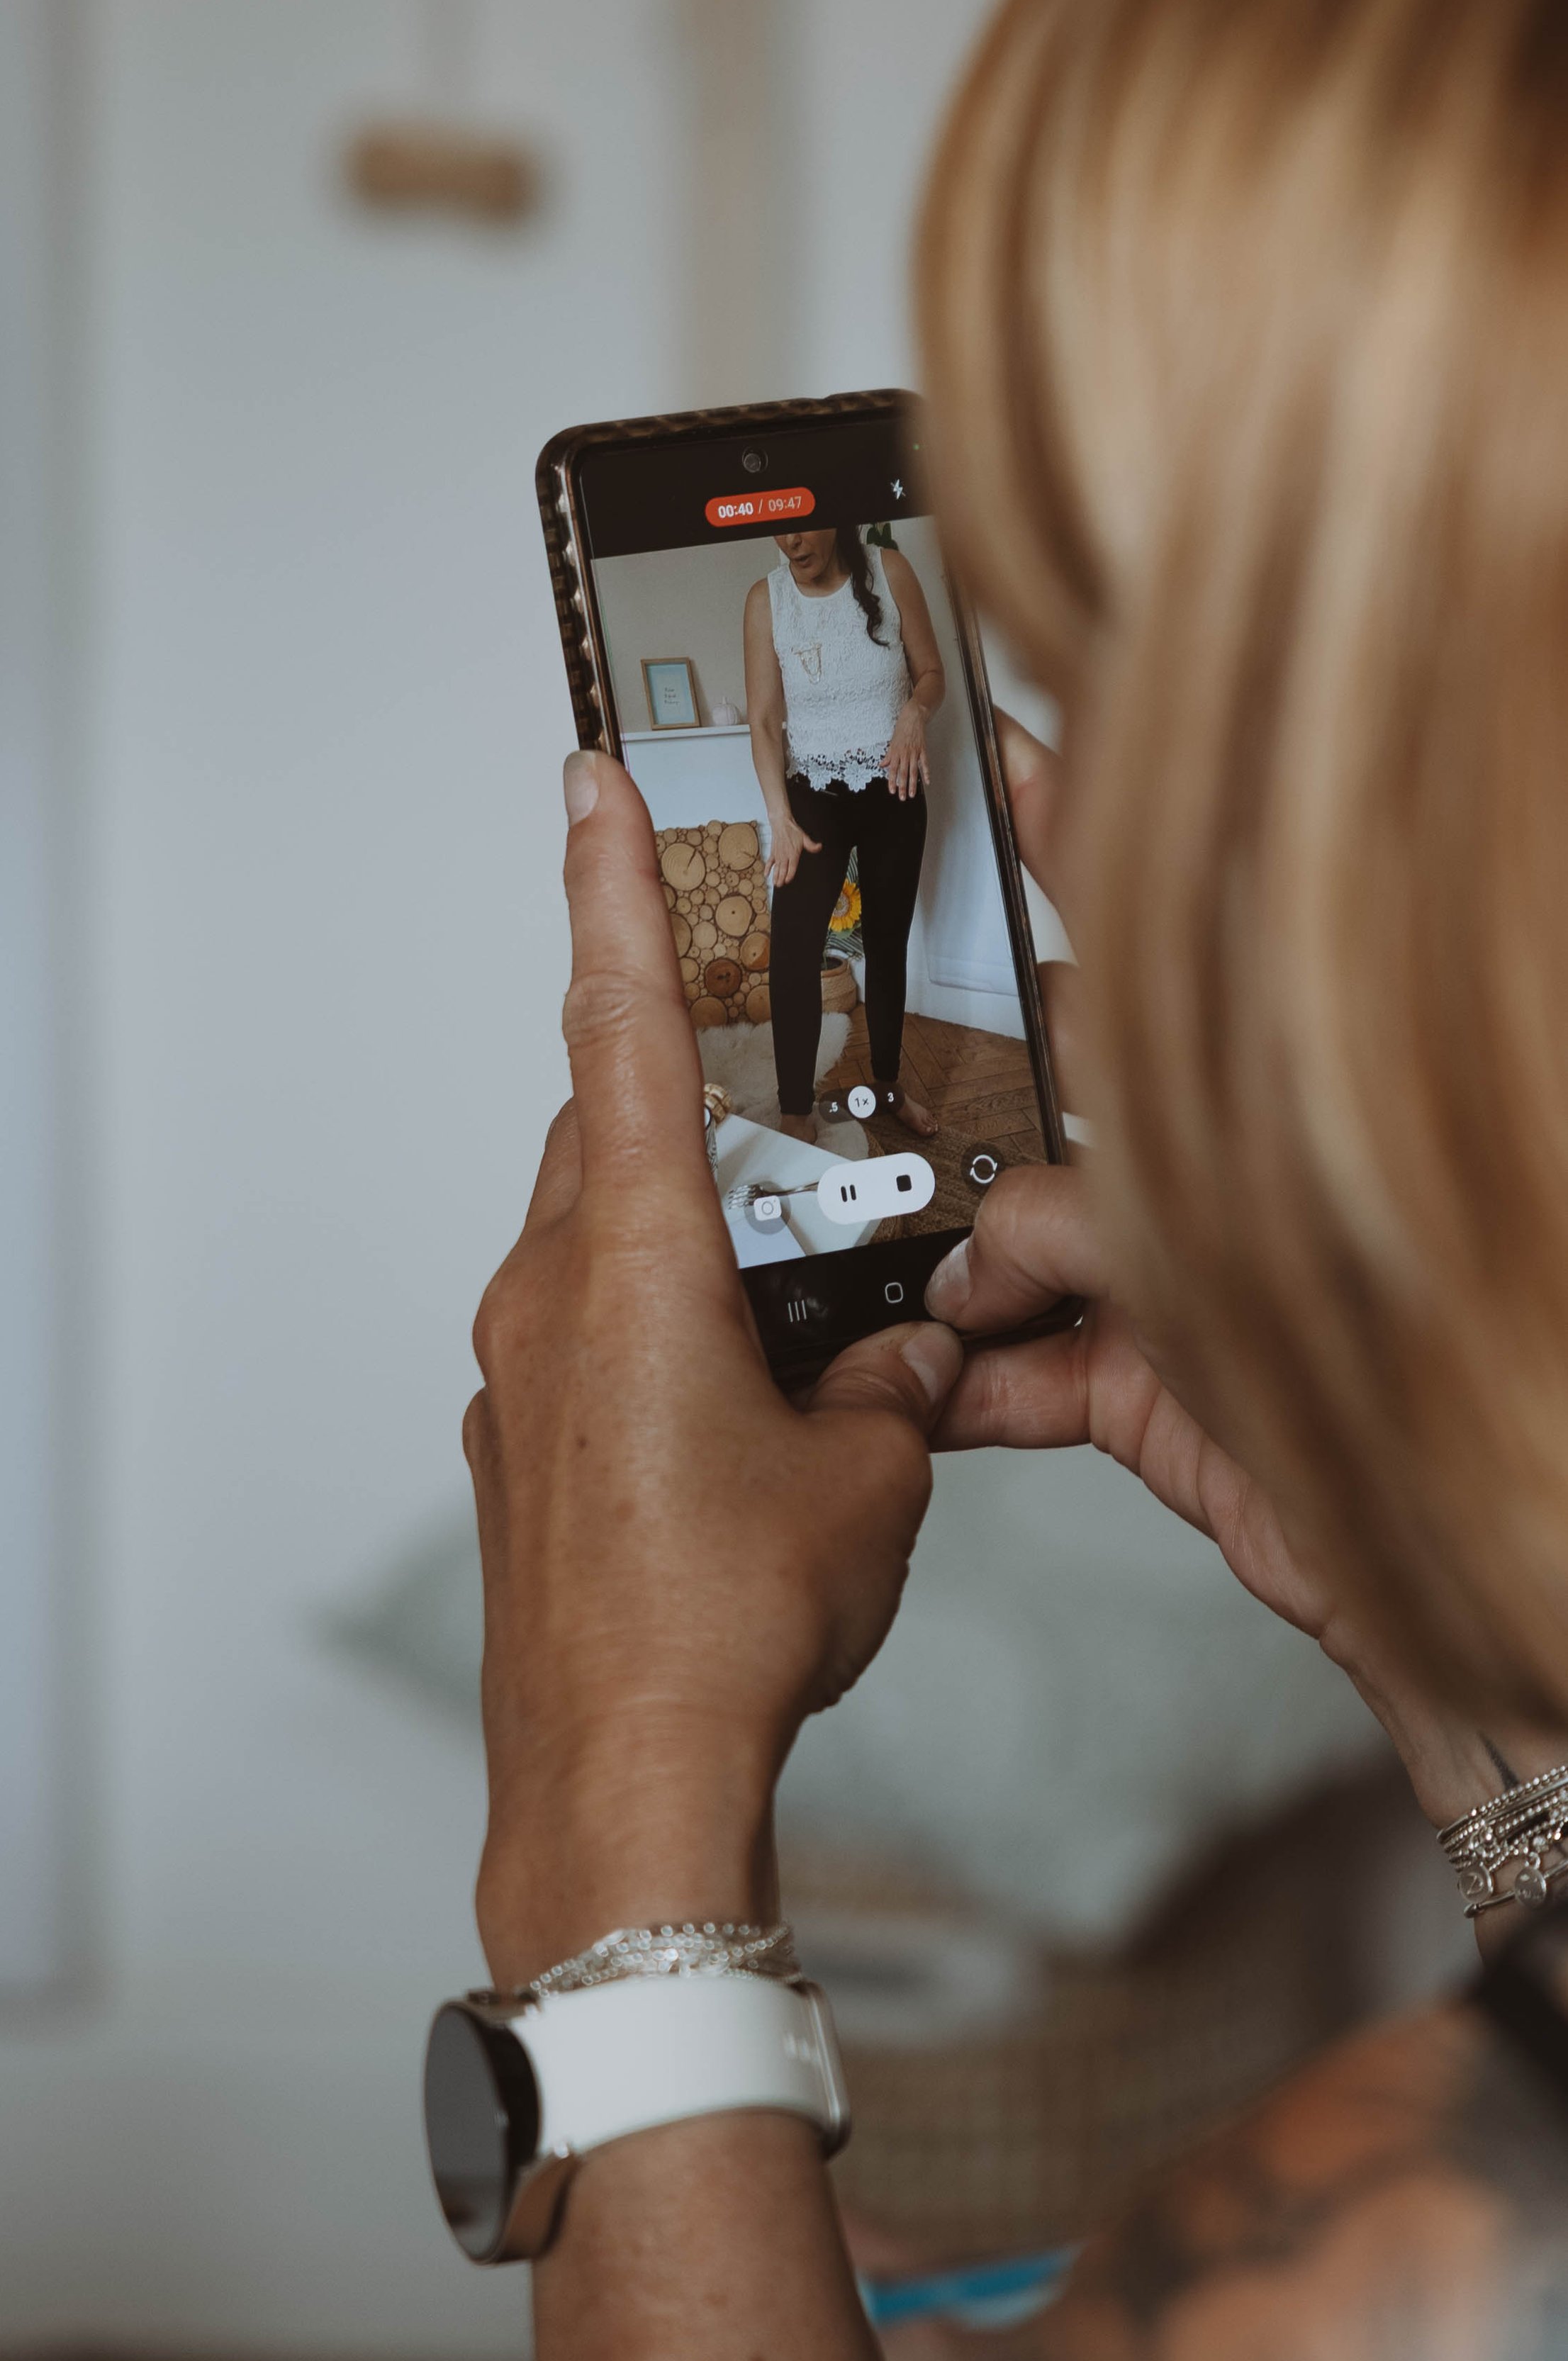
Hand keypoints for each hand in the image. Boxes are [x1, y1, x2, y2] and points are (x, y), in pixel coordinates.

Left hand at [465, 751, 961, 1987]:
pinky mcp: (516, 1445)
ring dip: (684, 1231)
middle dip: (693, 1102)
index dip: (608, 891)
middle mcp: (550, 1294)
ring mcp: (516, 1373)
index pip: (620, 1026)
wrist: (619, 1783)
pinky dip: (653, 1324)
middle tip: (783, 1113)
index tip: (585, 781)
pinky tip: (738, 1402)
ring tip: (793, 1295)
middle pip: (610, 1133)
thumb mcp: (869, 1479)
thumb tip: (899, 1360)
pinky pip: (581, 1331)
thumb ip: (890, 1383)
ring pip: (596, 1236)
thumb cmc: (731, 1623)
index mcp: (636, 1260)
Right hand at [766, 810, 821, 885]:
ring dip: (775, 876)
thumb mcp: (804, 838)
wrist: (781, 824)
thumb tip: (819, 847)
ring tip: (774, 883)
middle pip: (783, 869)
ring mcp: (778, 854)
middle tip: (779, 885)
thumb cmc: (792, 830)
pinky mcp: (773, 852)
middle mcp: (785, 855)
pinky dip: (767, 868)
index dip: (789, 874)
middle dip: (781, 878)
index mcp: (793, 853)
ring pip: (776, 867)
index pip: (792, 866)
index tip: (788, 880)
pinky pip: (769, 862)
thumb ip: (811, 845)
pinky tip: (766, 874)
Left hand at [882, 700, 929, 797]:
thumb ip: (889, 755)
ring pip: (913, 771)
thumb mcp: (892, 741)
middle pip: (903, 773)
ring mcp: (914, 752)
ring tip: (913, 794)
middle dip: (902, 787)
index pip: (892, 770)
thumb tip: (883, 764)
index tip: (892, 791)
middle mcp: (905, 753)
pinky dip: (926, 773)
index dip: (892, 781)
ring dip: (913, 784)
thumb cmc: (902, 727)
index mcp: (896, 752)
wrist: (913, 716)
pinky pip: (924, 763)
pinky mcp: (923, 749)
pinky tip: (927, 781)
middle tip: (902, 797)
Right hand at [918, 715, 1566, 1865]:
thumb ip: (1092, 1222)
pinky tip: (916, 1381)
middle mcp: (1223, 1177)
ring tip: (872, 1268)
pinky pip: (1023, 1364)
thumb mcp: (1230, 1263)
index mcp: (1263, 1098)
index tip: (1008, 747)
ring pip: (1022, 1236)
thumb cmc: (1428, 1394)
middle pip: (1062, 1093)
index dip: (1076, 830)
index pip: (1159, 926)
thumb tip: (989, 1246)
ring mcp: (1188, 1283)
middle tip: (865, 1067)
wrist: (1495, 1613)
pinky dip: (962, 1378)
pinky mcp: (1153, 1397)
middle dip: (956, 1089)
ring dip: (942, 1261)